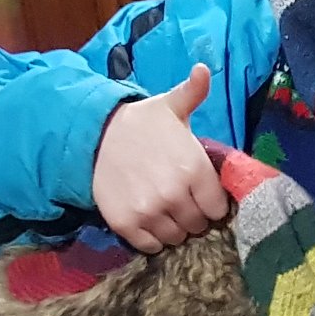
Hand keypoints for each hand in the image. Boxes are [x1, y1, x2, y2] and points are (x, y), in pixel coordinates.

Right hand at [91, 63, 230, 253]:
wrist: (96, 135)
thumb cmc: (142, 123)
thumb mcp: (170, 106)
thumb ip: (194, 93)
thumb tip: (203, 69)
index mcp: (194, 169)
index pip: (218, 208)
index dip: (211, 202)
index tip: (200, 194)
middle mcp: (175, 194)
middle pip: (198, 225)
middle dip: (193, 215)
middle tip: (181, 200)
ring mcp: (150, 212)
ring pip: (175, 238)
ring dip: (173, 228)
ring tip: (164, 209)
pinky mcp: (126, 225)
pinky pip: (150, 246)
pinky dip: (151, 238)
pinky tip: (148, 219)